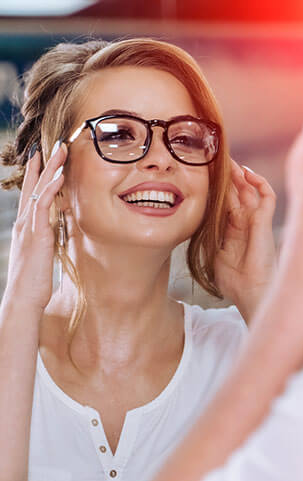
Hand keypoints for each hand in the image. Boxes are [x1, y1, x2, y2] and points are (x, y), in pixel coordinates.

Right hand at [3, 143, 66, 312]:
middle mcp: (25, 223)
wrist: (24, 298)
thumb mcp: (44, 253)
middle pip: (35, 186)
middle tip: (55, 144)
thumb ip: (48, 237)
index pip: (33, 194)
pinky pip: (43, 206)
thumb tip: (58, 226)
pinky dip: (52, 188)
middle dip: (45, 164)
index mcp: (28, 227)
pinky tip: (60, 175)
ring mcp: (29, 227)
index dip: (39, 175)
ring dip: (51, 169)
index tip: (46, 158)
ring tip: (61, 151)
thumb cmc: (35, 280)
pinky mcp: (36, 234)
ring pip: (40, 190)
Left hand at [214, 159, 276, 319]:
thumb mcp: (213, 254)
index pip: (226, 201)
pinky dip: (259, 182)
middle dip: (228, 175)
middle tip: (216, 157)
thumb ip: (208, 238)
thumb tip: (190, 225)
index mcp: (234, 229)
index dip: (218, 187)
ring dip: (241, 174)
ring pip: (251, 190)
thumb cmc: (234, 282)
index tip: (205, 172)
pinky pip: (267, 197)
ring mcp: (257, 221)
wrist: (251, 294)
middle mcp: (247, 222)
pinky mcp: (265, 223)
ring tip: (229, 159)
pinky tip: (247, 173)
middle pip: (238, 191)